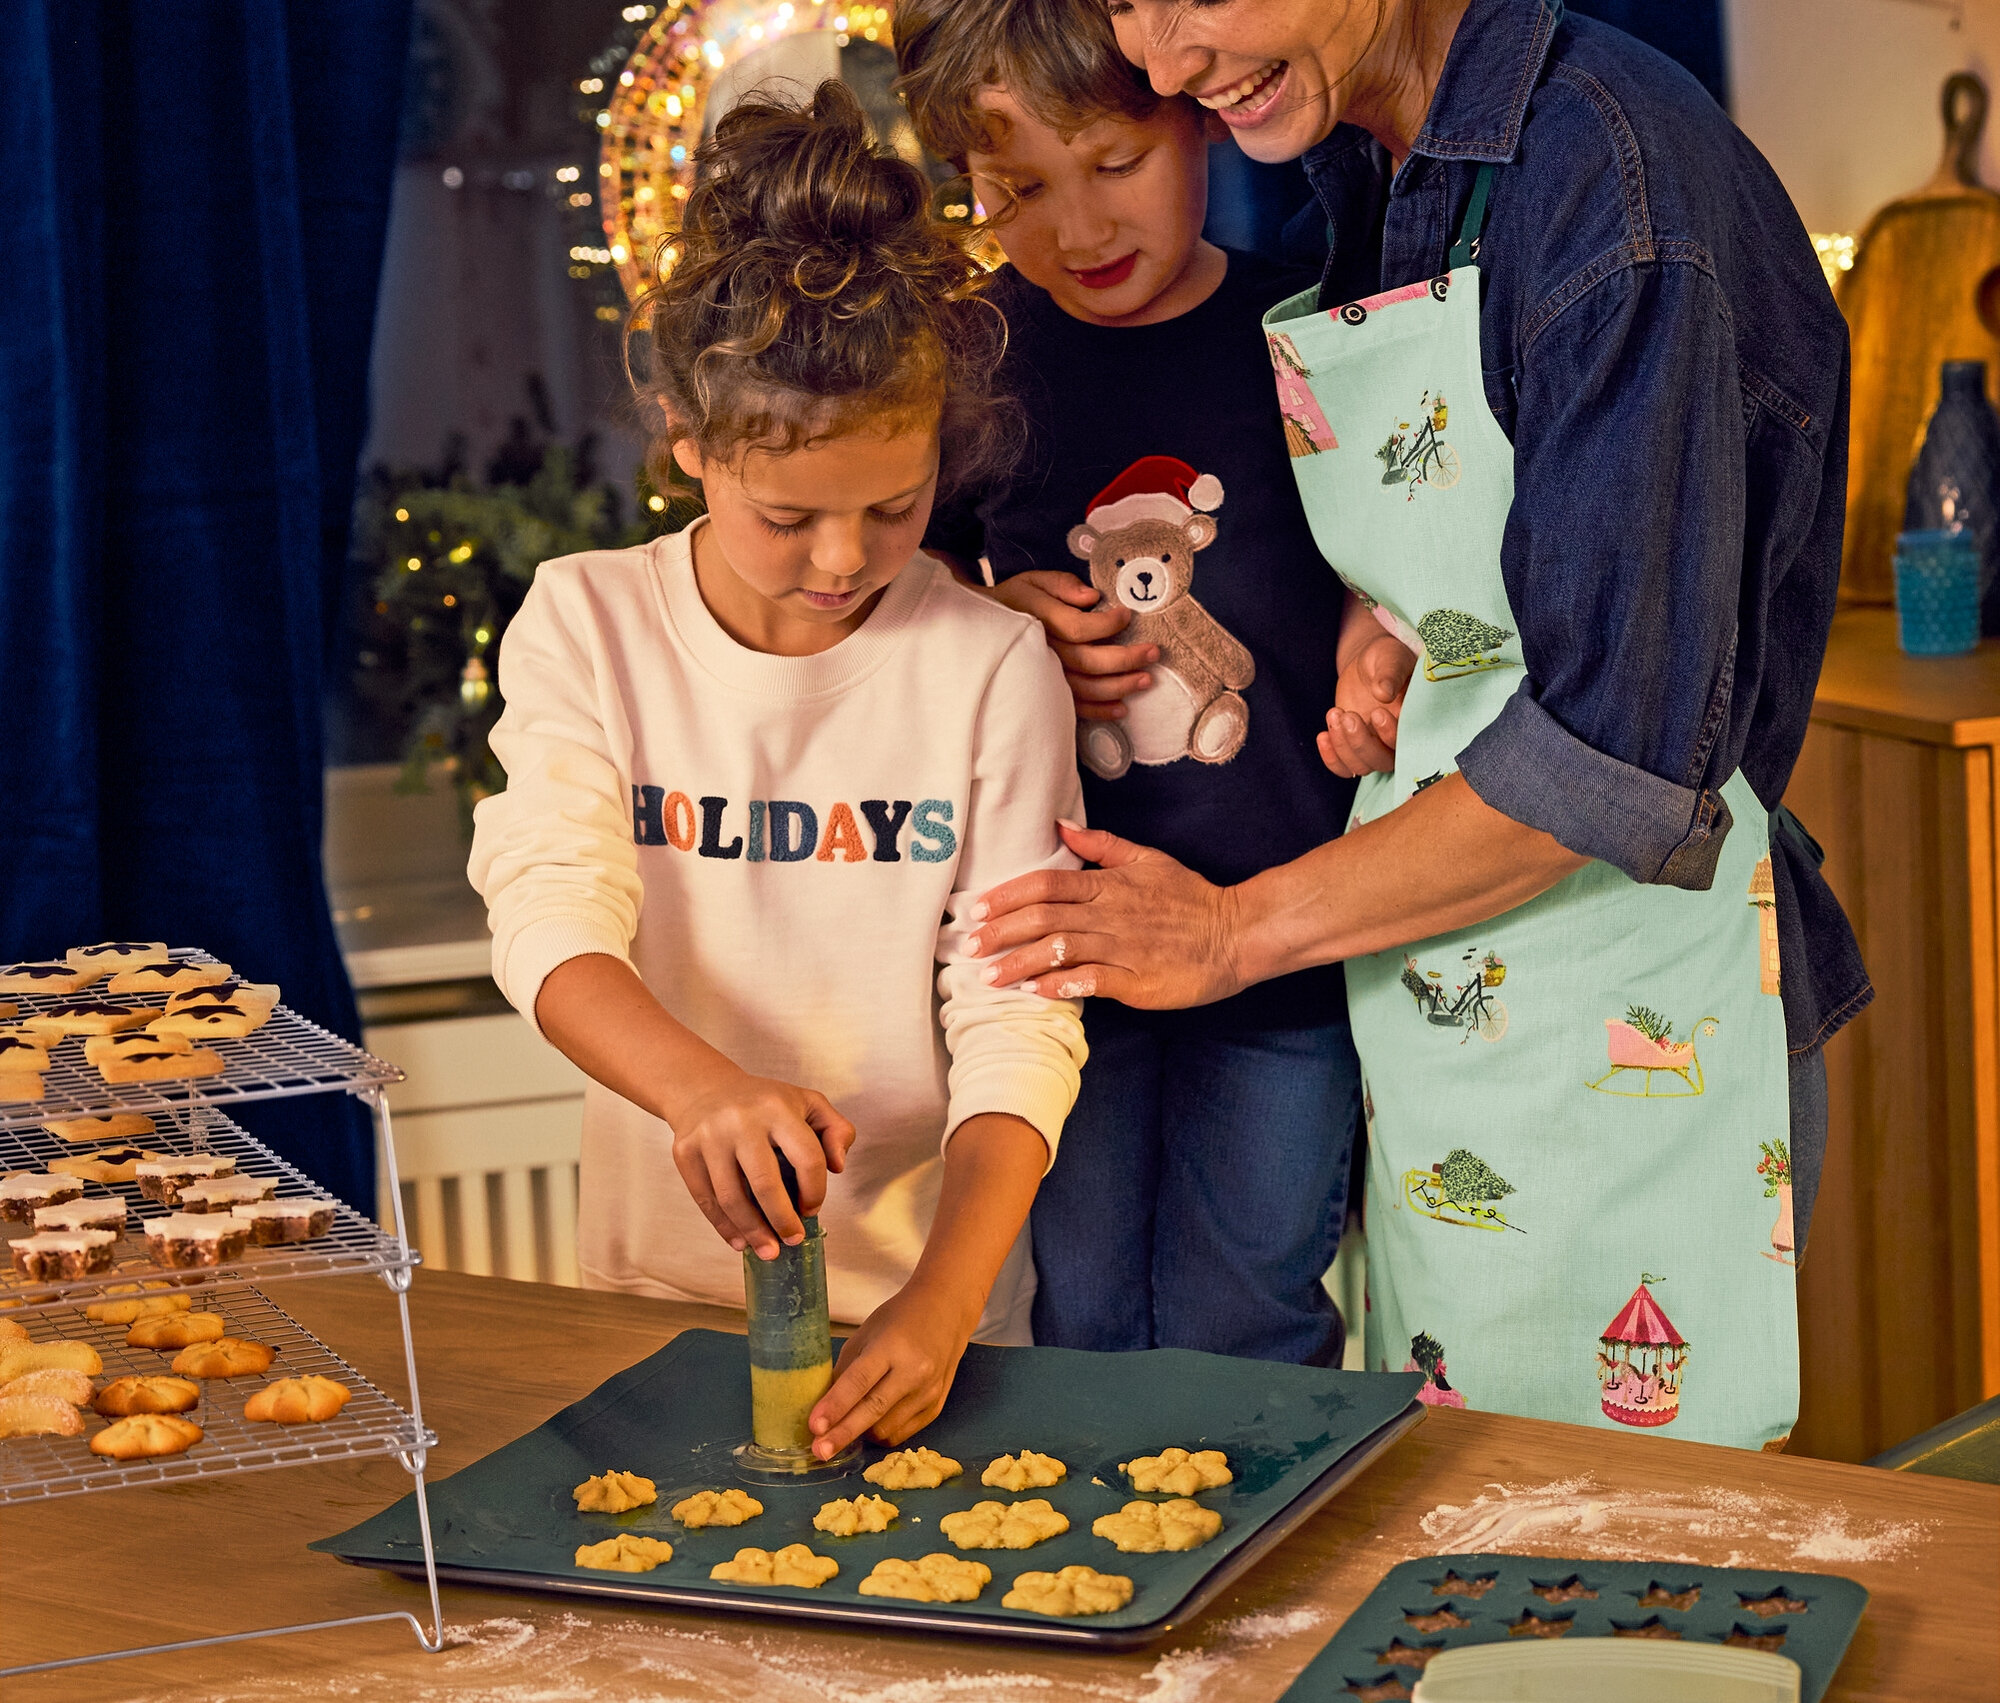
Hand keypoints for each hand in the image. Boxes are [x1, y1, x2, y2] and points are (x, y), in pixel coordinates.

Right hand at [667, 1070, 854, 1259]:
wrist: (704, 1088)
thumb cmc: (764, 1102)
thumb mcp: (808, 1103)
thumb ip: (837, 1130)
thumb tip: (838, 1166)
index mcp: (777, 1108)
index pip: (807, 1157)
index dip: (816, 1191)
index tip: (812, 1209)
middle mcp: (741, 1121)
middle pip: (765, 1184)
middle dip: (783, 1220)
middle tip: (793, 1240)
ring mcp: (709, 1137)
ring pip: (732, 1198)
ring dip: (753, 1232)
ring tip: (768, 1251)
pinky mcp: (685, 1153)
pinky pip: (706, 1199)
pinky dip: (724, 1226)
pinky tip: (740, 1241)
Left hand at [808, 1278, 976, 1456]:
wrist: (946, 1312)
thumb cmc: (899, 1320)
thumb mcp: (865, 1334)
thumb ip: (846, 1370)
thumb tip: (824, 1408)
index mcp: (892, 1346)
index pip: (860, 1381)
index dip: (835, 1405)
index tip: (814, 1427)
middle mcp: (915, 1371)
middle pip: (874, 1411)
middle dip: (843, 1434)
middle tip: (819, 1451)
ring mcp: (929, 1392)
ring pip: (886, 1429)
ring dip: (861, 1433)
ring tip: (846, 1424)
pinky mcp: (936, 1408)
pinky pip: (901, 1434)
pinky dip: (881, 1433)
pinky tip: (871, 1422)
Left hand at [967, 822, 1245, 1008]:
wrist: (1235, 933)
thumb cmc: (1190, 898)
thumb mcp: (1148, 860)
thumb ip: (1103, 846)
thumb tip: (1061, 824)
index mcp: (1109, 885)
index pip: (1047, 884)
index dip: (1008, 895)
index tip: (978, 909)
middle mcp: (1110, 914)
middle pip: (1043, 918)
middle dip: (1001, 932)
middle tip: (969, 947)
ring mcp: (1123, 948)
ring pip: (1060, 951)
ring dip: (1019, 963)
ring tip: (989, 977)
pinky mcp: (1136, 980)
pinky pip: (1090, 981)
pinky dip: (1059, 986)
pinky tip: (1034, 992)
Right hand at [990, 570, 1157, 721]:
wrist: (979, 632)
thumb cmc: (1013, 603)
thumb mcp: (1032, 582)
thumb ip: (1061, 584)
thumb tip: (1092, 596)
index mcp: (1039, 621)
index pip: (1079, 628)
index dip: (1108, 624)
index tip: (1127, 615)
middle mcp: (1042, 653)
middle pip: (1088, 661)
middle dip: (1125, 658)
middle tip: (1153, 652)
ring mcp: (1042, 678)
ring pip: (1085, 688)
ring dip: (1119, 687)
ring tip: (1146, 680)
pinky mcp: (1044, 694)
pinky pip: (1073, 708)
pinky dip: (1098, 711)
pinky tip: (1122, 709)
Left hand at [1319, 631, 1415, 776]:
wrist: (1369, 663)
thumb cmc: (1387, 657)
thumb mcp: (1390, 658)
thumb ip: (1390, 674)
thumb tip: (1383, 693)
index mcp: (1414, 721)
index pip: (1406, 743)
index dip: (1390, 734)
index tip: (1377, 711)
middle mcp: (1396, 740)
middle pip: (1381, 762)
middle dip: (1361, 743)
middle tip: (1348, 715)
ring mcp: (1374, 746)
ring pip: (1361, 767)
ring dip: (1343, 746)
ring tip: (1334, 713)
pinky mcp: (1354, 746)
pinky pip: (1343, 767)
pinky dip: (1331, 758)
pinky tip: (1323, 735)